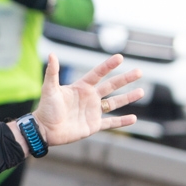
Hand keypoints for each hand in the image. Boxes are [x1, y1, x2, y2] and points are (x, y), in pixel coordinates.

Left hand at [28, 53, 143, 147]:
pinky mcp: (93, 125)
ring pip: (114, 103)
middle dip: (125, 79)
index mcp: (81, 87)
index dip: (108, 66)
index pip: (98, 74)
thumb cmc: (46, 109)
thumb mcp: (49, 89)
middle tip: (139, 71)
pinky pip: (111, 123)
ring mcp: (92, 111)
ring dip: (128, 97)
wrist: (44, 130)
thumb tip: (51, 54)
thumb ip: (52, 72)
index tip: (120, 57)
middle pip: (111, 86)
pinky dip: (122, 121)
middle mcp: (89, 98)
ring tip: (141, 91)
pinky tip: (134, 118)